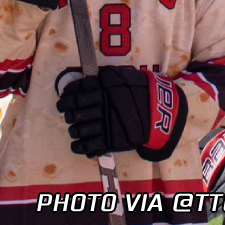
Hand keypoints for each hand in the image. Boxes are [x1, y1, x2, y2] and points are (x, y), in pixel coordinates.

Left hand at [55, 66, 186, 160]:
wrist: (161, 111)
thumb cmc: (140, 90)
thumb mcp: (122, 76)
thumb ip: (102, 77)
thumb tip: (82, 81)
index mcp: (103, 89)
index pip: (76, 94)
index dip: (66, 99)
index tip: (63, 101)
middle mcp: (103, 106)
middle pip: (75, 112)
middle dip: (68, 114)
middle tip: (68, 115)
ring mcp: (107, 125)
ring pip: (79, 130)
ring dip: (73, 130)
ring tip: (74, 129)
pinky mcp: (112, 141)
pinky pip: (90, 146)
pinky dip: (80, 147)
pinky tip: (78, 145)